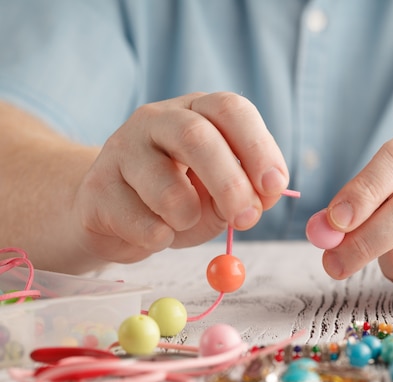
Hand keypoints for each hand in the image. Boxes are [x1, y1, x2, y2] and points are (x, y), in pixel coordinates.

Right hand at [72, 92, 288, 263]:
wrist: (113, 214)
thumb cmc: (177, 199)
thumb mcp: (218, 193)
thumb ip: (244, 192)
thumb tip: (264, 197)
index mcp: (196, 111)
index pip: (230, 110)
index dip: (258, 147)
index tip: (274, 185)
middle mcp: (156, 120)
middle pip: (196, 137)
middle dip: (230, 183)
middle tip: (246, 219)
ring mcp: (120, 149)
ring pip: (166, 187)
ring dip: (188, 217)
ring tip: (184, 223)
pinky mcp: (96, 187)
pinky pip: (139, 221)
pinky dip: (159, 239)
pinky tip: (154, 233)